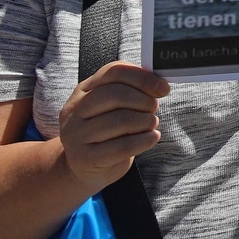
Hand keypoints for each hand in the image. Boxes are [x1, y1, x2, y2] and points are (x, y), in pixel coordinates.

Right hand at [56, 61, 167, 193]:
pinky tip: (152, 138)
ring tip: (151, 124)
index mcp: (83, 90)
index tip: (163, 88)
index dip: (143, 78)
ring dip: (146, 121)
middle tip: (154, 109)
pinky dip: (144, 140)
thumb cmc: (106, 132)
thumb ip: (130, 91)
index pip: (113, 71)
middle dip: (144, 101)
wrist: (83, 167)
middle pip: (116, 94)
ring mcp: (76, 135)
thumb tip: (160, 85)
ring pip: (120, 120)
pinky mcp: (85, 158)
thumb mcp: (112, 107)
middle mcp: (75, 110)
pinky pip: (122, 147)